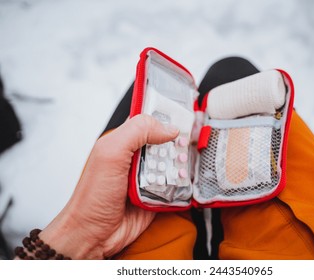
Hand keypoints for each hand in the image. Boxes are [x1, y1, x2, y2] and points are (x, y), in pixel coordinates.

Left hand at [39, 114, 178, 258]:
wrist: (94, 234)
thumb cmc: (93, 196)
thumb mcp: (111, 154)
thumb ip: (136, 132)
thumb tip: (168, 128)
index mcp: (123, 142)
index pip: (148, 120)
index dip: (165, 116)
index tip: (181, 117)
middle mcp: (136, 157)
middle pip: (166, 142)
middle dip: (176, 144)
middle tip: (180, 149)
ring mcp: (147, 176)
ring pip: (173, 163)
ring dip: (179, 165)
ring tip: (178, 169)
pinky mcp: (156, 195)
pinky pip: (176, 185)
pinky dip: (181, 184)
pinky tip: (181, 183)